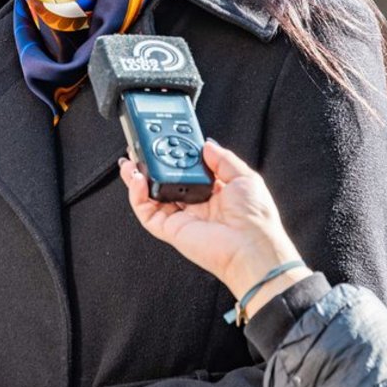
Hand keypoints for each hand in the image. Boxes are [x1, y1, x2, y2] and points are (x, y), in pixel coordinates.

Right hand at [119, 142, 309, 310]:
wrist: (251, 247)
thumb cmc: (255, 219)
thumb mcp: (245, 177)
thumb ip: (223, 159)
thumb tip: (206, 144)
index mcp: (212, 193)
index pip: (186, 170)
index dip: (173, 155)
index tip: (166, 140)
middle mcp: (194, 206)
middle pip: (164, 182)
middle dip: (149, 165)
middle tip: (141, 147)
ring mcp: (180, 218)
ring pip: (150, 196)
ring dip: (137, 177)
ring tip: (131, 161)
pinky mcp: (169, 229)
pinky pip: (146, 211)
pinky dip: (137, 195)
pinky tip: (137, 180)